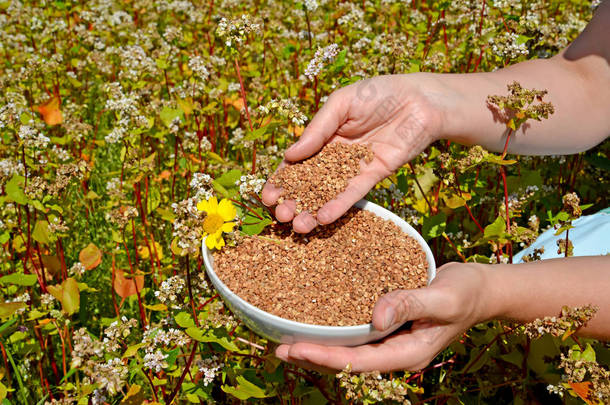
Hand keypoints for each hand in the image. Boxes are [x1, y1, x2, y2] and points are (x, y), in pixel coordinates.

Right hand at [262, 74, 450, 232]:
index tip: (267, 196)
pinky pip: (354, 194)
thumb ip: (317, 130)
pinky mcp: (374, 175)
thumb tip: (289, 155)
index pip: (296, 162)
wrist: (420, 99)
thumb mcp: (341, 104)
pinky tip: (323, 218)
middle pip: (309, 182)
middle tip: (280, 216)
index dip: (281, 179)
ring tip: (298, 226)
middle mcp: (335, 155)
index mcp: (323, 136)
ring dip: (312, 209)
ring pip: (329, 192)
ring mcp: (354, 167)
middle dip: (293, 200)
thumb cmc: (379, 92)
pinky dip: (339, 206)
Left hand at [275, 263, 493, 372]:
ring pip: (351, 349)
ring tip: (287, 338)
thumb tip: (376, 317)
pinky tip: (317, 318)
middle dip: (314, 356)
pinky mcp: (392, 326)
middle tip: (279, 347)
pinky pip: (359, 333)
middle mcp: (397, 351)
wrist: (481, 288)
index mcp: (409, 352)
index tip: (296, 349)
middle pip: (349, 361)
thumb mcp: (443, 297)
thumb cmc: (467, 292)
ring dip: (321, 345)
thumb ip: (410, 303)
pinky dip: (336, 329)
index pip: (360, 361)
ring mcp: (394, 340)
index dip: (326, 357)